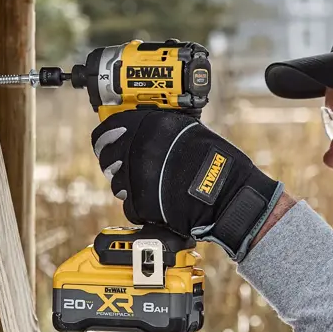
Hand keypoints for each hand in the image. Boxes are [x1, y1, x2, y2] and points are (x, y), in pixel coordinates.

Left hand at [91, 108, 281, 259]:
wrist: (227, 195)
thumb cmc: (214, 162)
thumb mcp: (187, 129)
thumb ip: (158, 127)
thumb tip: (134, 128)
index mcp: (149, 125)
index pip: (107, 129)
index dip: (105, 137)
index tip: (106, 141)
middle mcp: (138, 148)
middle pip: (107, 157)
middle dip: (115, 163)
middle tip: (129, 167)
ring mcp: (136, 176)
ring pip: (116, 183)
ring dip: (128, 186)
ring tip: (151, 187)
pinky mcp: (139, 202)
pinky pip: (129, 205)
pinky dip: (140, 207)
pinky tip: (158, 202)